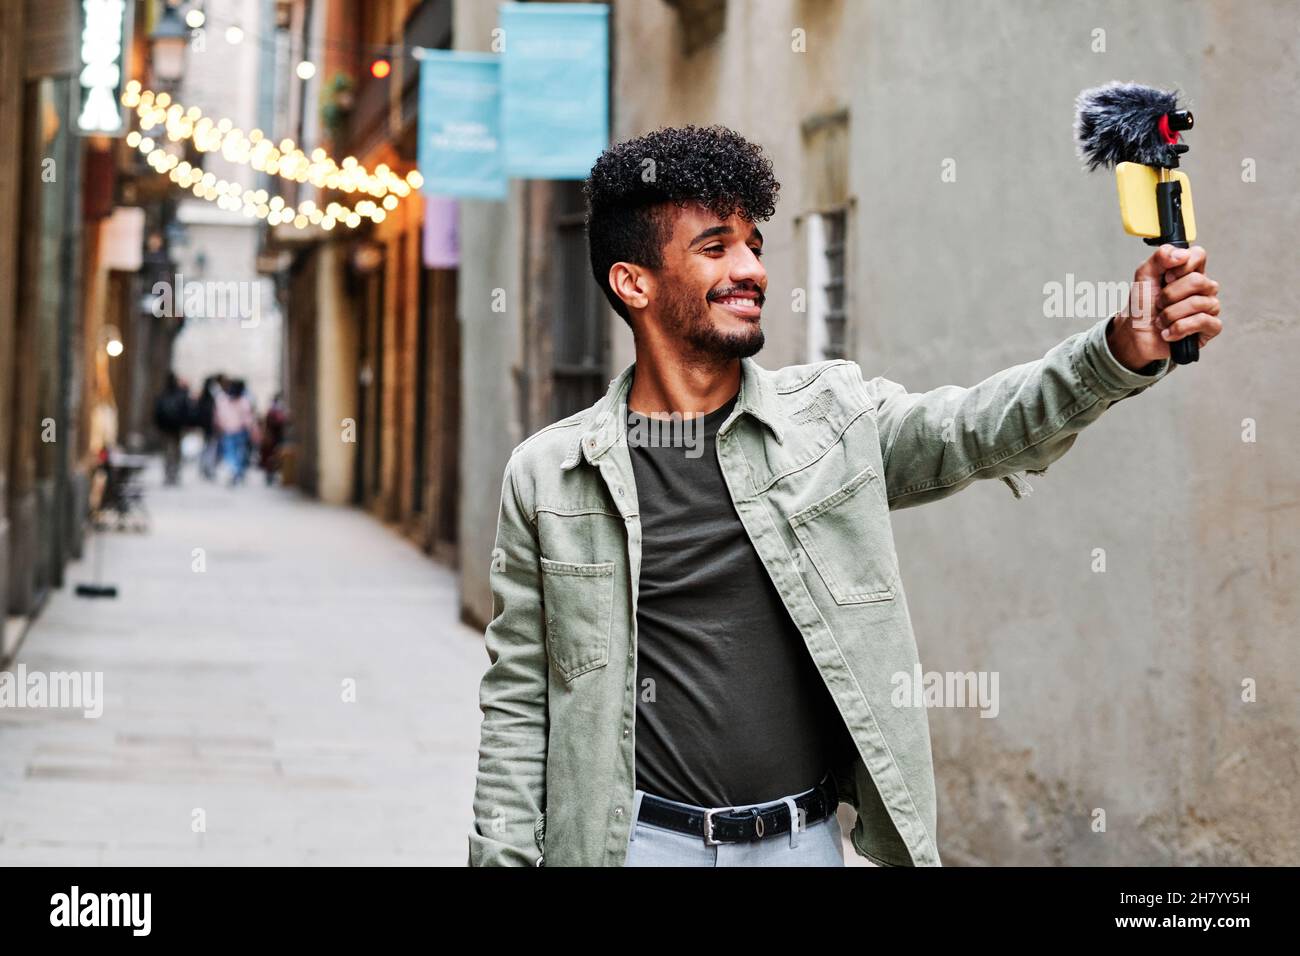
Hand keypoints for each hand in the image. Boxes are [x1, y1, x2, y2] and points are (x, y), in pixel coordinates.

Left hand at [1107, 244, 1221, 370]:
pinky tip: (1169, 333)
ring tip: (1161, 321)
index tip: (1166, 277)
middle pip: (1197, 281)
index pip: (1199, 255)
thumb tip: (1182, 254)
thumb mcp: (1143, 277)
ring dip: (1170, 314)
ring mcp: (1209, 307)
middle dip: (1169, 295)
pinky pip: (1203, 321)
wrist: (1135, 337)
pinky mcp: (1210, 327)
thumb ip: (1159, 257)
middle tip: (1159, 304)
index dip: (1182, 265)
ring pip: (1198, 303)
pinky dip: (1179, 328)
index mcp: (1189, 273)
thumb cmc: (1142, 308)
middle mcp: (1203, 288)